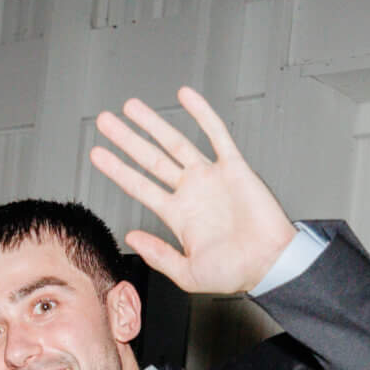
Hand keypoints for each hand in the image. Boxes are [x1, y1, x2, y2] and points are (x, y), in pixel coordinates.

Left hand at [87, 88, 298, 295]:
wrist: (271, 264)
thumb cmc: (237, 272)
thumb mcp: (187, 273)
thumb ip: (158, 256)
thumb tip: (132, 237)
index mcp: (179, 216)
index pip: (139, 186)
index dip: (117, 170)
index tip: (97, 155)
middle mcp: (192, 192)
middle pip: (151, 159)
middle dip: (127, 139)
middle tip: (105, 122)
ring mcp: (210, 178)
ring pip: (176, 142)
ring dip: (153, 124)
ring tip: (131, 108)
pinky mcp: (234, 168)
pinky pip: (216, 134)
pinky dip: (201, 114)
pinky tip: (186, 96)